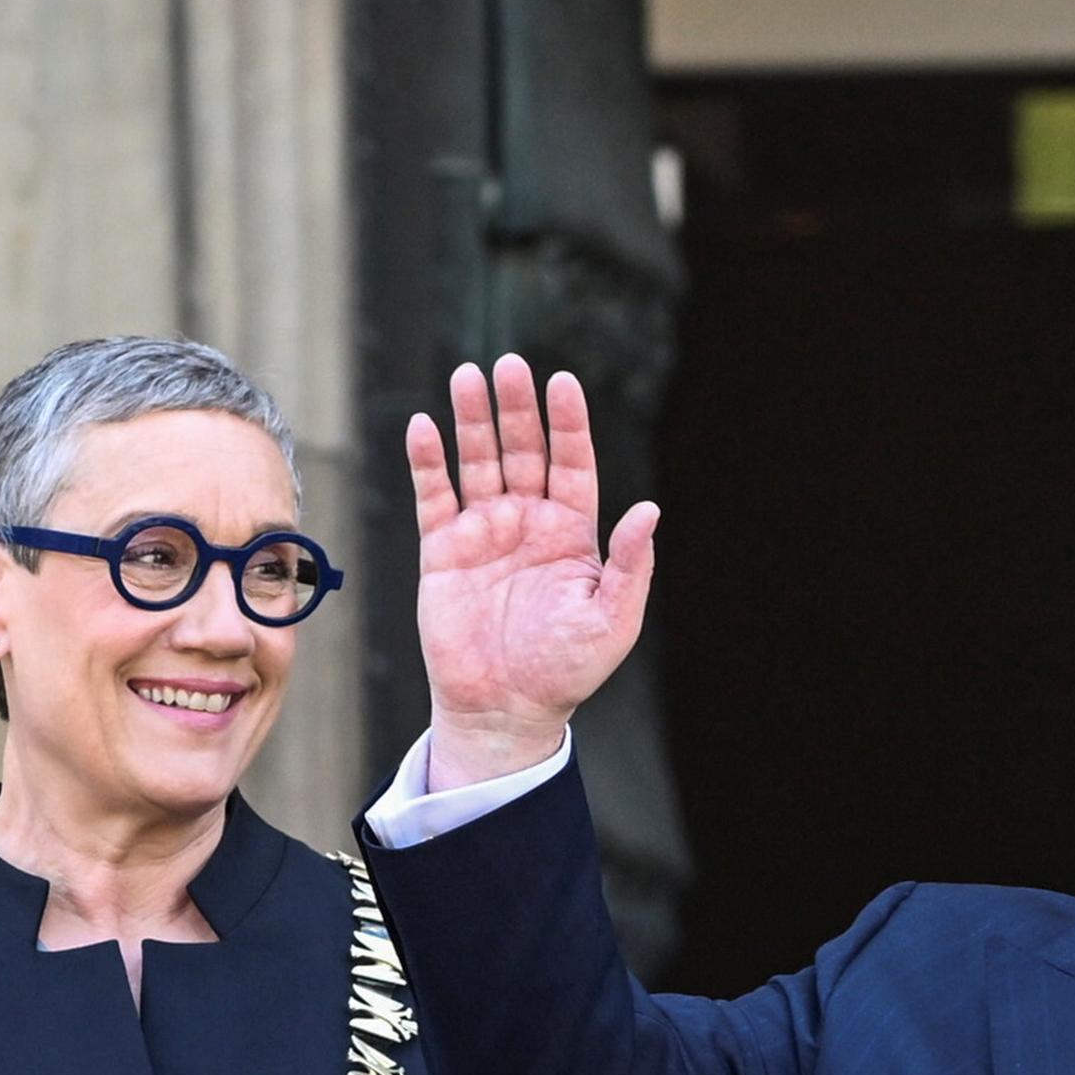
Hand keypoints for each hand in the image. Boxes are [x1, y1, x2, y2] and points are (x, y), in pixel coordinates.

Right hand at [409, 352, 659, 788]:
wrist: (507, 708)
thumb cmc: (565, 670)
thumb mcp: (612, 620)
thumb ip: (628, 564)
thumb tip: (649, 510)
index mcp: (573, 533)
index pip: (572, 463)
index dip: (568, 423)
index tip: (563, 382)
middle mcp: (529, 523)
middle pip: (524, 450)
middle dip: (517, 407)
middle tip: (508, 365)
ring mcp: (484, 532)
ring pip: (479, 462)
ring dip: (472, 420)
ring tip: (467, 377)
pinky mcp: (443, 550)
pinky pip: (434, 496)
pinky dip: (428, 461)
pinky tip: (425, 427)